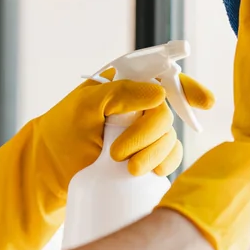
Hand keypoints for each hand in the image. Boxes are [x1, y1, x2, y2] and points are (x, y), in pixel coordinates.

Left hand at [0, 72, 213, 249]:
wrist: (45, 172)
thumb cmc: (59, 132)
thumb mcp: (84, 106)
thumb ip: (122, 94)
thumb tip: (159, 93)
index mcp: (125, 84)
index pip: (164, 77)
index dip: (187, 88)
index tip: (204, 103)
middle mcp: (138, 106)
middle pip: (167, 114)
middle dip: (149, 135)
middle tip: (119, 153)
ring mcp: (143, 133)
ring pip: (169, 139)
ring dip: (152, 154)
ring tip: (125, 168)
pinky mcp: (145, 157)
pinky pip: (169, 158)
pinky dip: (163, 165)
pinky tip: (148, 172)